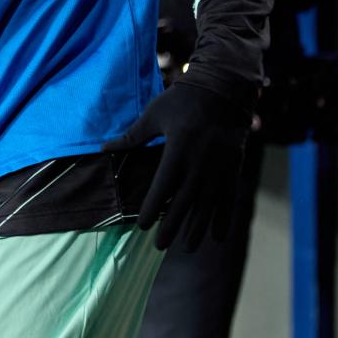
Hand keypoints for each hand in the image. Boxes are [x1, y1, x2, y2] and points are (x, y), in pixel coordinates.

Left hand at [103, 81, 249, 250]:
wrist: (223, 90)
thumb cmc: (182, 100)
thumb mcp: (154, 115)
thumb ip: (132, 136)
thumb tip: (104, 148)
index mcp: (177, 150)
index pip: (162, 188)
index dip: (151, 208)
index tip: (142, 226)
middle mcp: (199, 164)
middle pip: (183, 203)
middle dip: (171, 226)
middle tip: (160, 245)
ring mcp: (218, 168)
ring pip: (206, 205)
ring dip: (196, 228)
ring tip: (186, 247)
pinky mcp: (233, 168)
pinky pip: (228, 199)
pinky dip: (223, 219)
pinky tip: (217, 237)